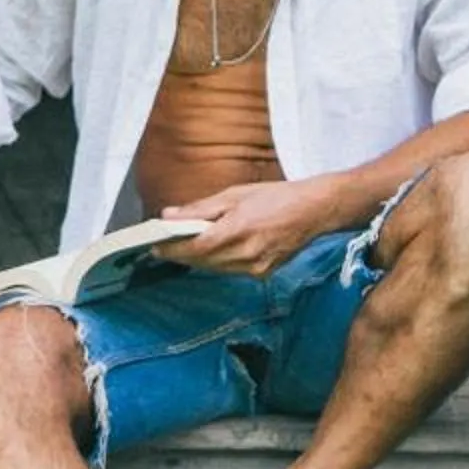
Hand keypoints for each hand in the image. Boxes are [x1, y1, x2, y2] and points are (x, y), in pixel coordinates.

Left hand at [159, 178, 338, 276]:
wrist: (313, 211)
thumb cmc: (275, 196)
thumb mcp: (234, 194)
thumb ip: (200, 208)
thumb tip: (169, 214)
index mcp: (239, 229)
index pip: (196, 247)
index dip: (173, 249)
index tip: (155, 246)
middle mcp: (247, 253)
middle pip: (203, 261)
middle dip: (181, 254)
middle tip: (163, 246)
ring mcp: (256, 268)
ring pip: (215, 269)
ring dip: (197, 259)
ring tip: (182, 247)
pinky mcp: (262, 274)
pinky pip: (230, 271)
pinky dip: (216, 262)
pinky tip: (211, 251)